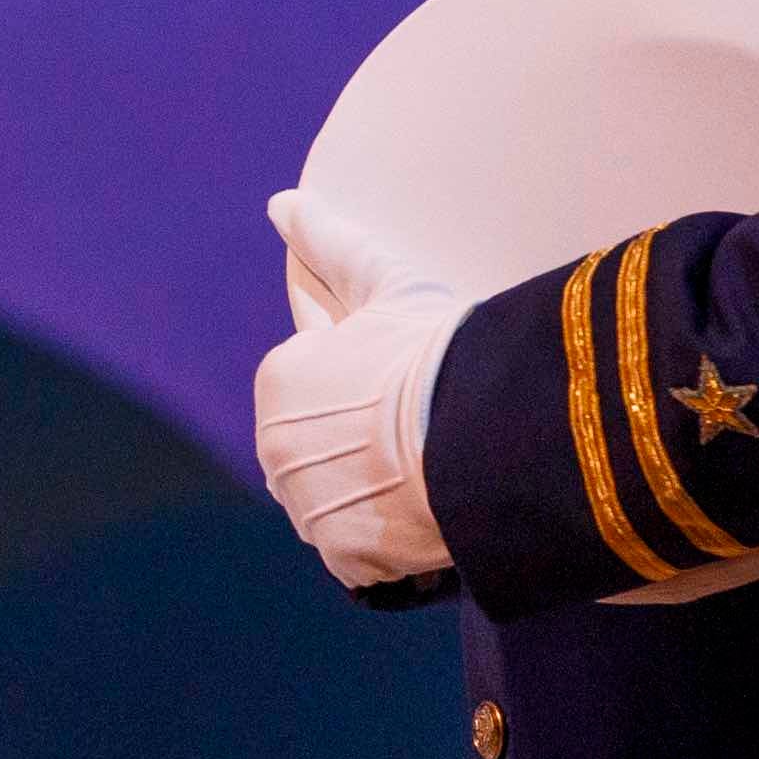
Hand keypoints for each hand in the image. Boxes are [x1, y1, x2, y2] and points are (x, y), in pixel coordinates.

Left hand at [253, 190, 466, 588]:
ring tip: (435, 473)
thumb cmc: (439, 352)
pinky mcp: (342, 555)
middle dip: (364, 436)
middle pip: (323, 442)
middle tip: (431, 429)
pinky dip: (390, 536)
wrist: (482, 440)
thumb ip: (331, 243)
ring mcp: (307, 506)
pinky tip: (428, 516)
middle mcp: (276, 447)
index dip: (366, 376)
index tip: (405, 384)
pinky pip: (361, 548)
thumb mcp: (387, 284)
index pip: (318, 378)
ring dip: (374, 487)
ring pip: (337, 495)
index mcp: (282, 378)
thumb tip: (279, 202)